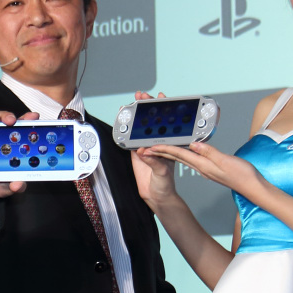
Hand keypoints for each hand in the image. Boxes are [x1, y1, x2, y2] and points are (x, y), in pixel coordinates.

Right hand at [127, 92, 180, 210]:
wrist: (156, 196)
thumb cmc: (166, 184)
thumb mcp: (163, 172)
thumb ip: (154, 161)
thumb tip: (144, 152)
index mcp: (169, 146)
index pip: (167, 124)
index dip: (164, 110)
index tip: (161, 99)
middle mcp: (159, 144)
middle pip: (153, 122)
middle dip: (148, 108)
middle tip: (142, 97)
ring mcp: (148, 148)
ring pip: (142, 129)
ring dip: (137, 117)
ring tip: (131, 105)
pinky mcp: (137, 154)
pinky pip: (131, 141)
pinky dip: (127, 131)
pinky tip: (124, 122)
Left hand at [147, 141, 262, 197]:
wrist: (252, 187)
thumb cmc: (242, 175)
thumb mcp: (225, 161)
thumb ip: (209, 153)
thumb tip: (194, 145)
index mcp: (203, 164)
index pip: (179, 154)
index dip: (164, 149)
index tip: (151, 146)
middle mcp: (201, 167)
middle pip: (177, 157)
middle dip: (161, 150)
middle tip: (149, 145)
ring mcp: (205, 169)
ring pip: (183, 158)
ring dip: (170, 152)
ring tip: (160, 145)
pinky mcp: (210, 169)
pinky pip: (192, 159)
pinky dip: (183, 154)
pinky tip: (183, 150)